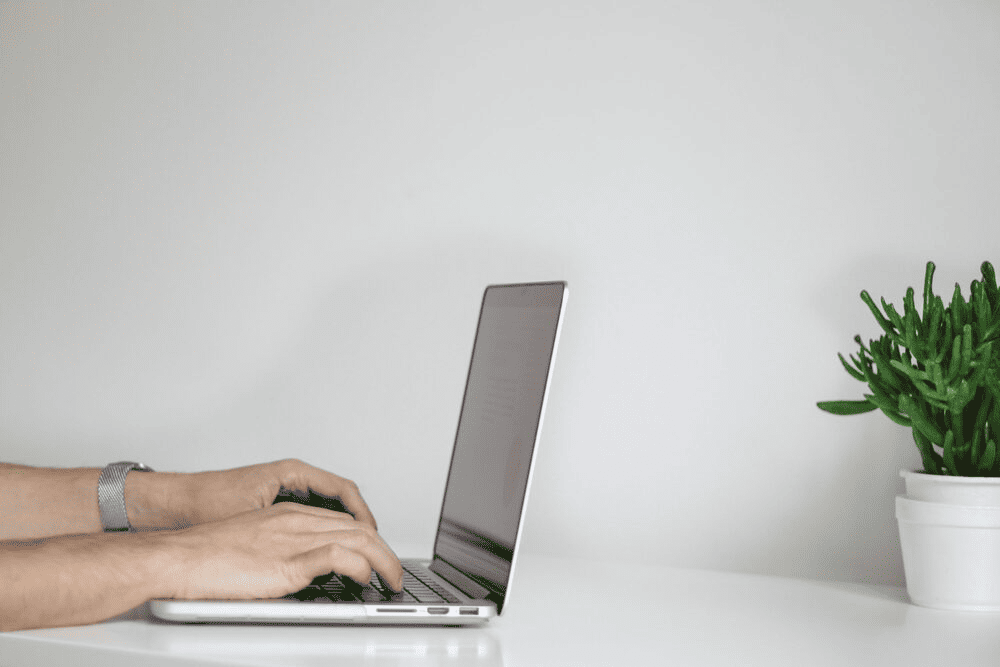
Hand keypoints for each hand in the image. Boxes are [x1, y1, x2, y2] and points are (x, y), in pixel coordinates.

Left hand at [130, 459, 377, 530]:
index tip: (373, 533)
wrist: (174, 503)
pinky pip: (313, 513)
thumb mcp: (255, 516)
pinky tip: (327, 547)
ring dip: (343, 526)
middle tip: (372, 545)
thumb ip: (289, 528)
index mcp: (292, 472)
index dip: (362, 513)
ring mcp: (285, 489)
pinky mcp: (276, 503)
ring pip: (328, 506)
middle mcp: (292, 477)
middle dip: (359, 521)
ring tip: (356, 548)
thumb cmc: (206, 502)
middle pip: (341, 497)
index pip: (343, 489)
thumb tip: (324, 543)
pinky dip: (325, 529)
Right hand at [164, 502, 403, 599]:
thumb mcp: (251, 544)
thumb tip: (297, 572)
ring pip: (358, 539)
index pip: (342, 520)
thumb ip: (279, 550)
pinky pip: (338, 557)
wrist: (178, 557)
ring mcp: (293, 539)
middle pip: (358, 527)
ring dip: (384, 561)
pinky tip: (367, 579)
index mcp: (287, 514)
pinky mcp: (287, 561)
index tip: (378, 557)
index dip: (367, 539)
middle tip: (395, 573)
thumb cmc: (204, 555)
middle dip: (385, 550)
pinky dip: (361, 566)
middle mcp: (295, 521)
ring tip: (392, 580)